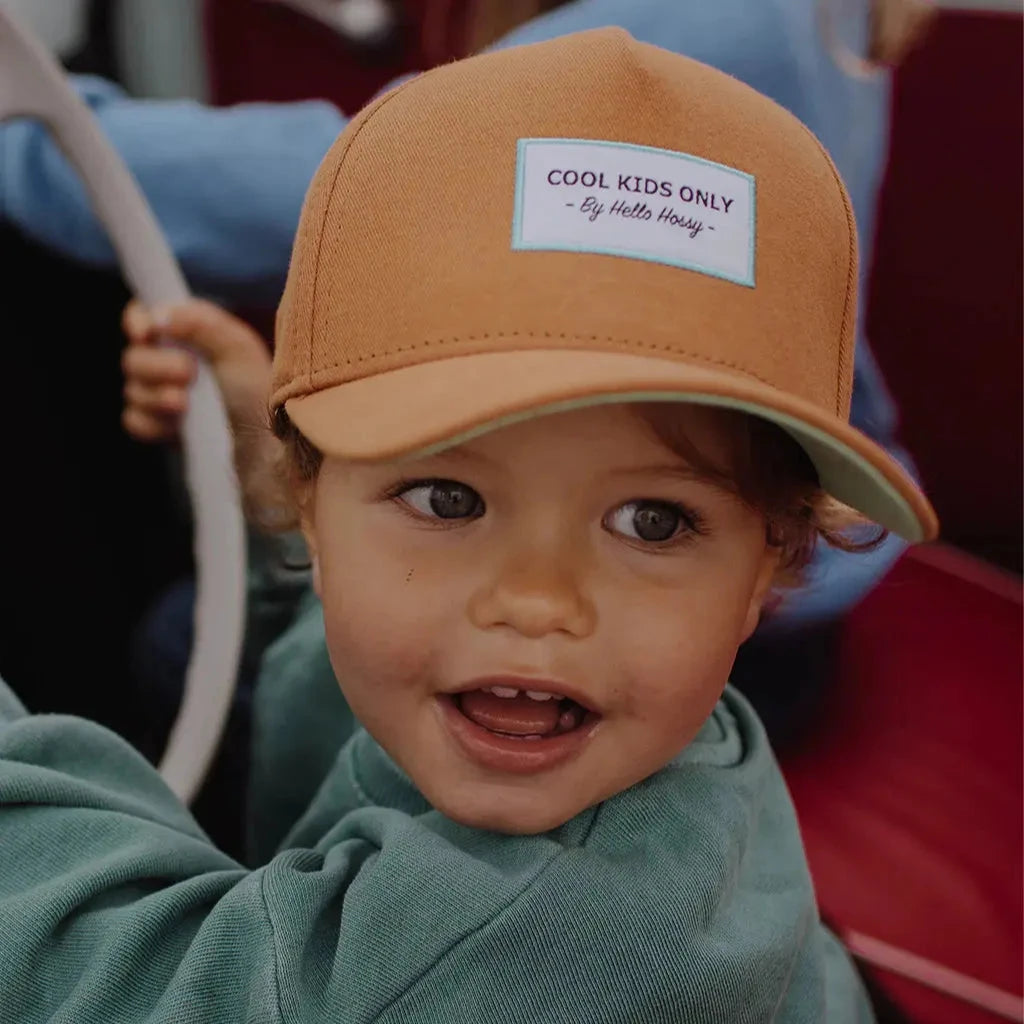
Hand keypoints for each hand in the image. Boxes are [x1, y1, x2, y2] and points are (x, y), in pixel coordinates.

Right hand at [121, 298, 272, 441]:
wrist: (264, 444)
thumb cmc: (257, 391)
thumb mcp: (238, 349)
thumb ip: (202, 324)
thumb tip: (161, 315)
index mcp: (188, 332)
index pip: (144, 315)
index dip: (138, 321)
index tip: (146, 334)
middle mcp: (169, 359)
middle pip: (134, 356)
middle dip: (157, 366)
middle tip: (189, 374)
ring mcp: (161, 394)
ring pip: (132, 390)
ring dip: (158, 397)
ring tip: (186, 405)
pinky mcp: (160, 426)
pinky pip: (135, 421)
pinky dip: (154, 424)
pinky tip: (178, 427)